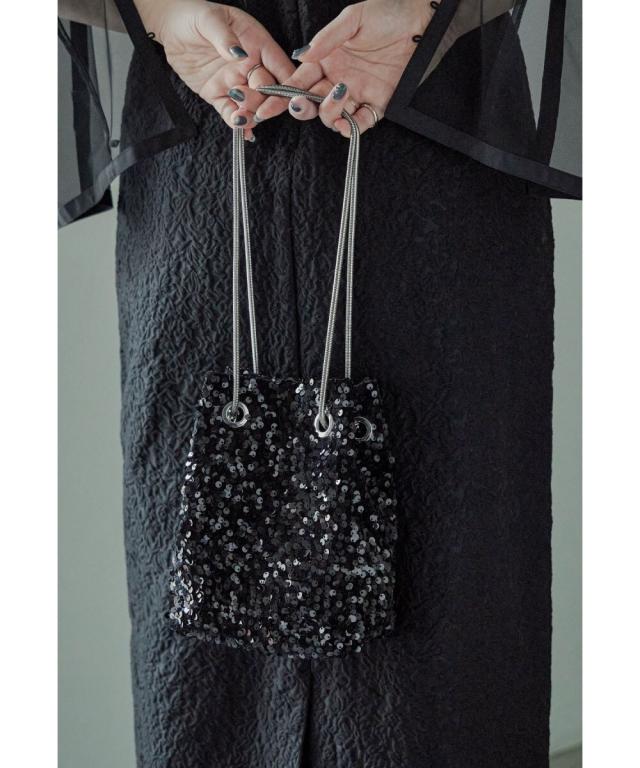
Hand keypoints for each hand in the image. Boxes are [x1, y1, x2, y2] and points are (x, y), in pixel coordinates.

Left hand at [135, 0, 294, 136]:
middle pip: (270, 92)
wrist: (170, 27)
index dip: (287, 86)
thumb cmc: (193, 15)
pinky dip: (236, 124)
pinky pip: (230, 112)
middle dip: (266, 104)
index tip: (281, 97)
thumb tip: (239, 54)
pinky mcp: (218, 95)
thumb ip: (225, 37)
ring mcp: (235, 82)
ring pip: (252, 105)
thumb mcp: (209, 19)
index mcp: (257, 45)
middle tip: (255, 108)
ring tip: (240, 118)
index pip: (282, 69)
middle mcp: (250, 67)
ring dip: (250, 115)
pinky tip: (240, 131)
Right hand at [256, 0, 434, 135]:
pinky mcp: (377, 105)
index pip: (298, 80)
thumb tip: (302, 55)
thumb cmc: (389, 13)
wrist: (422, 22)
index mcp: (326, 59)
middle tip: (298, 104)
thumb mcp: (354, 17)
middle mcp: (337, 79)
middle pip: (310, 103)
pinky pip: (359, 124)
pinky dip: (351, 127)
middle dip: (300, 107)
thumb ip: (327, 38)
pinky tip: (347, 122)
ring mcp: (356, 94)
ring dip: (328, 112)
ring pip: (331, 115)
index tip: (264, 102)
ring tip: (338, 94)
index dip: (281, 93)